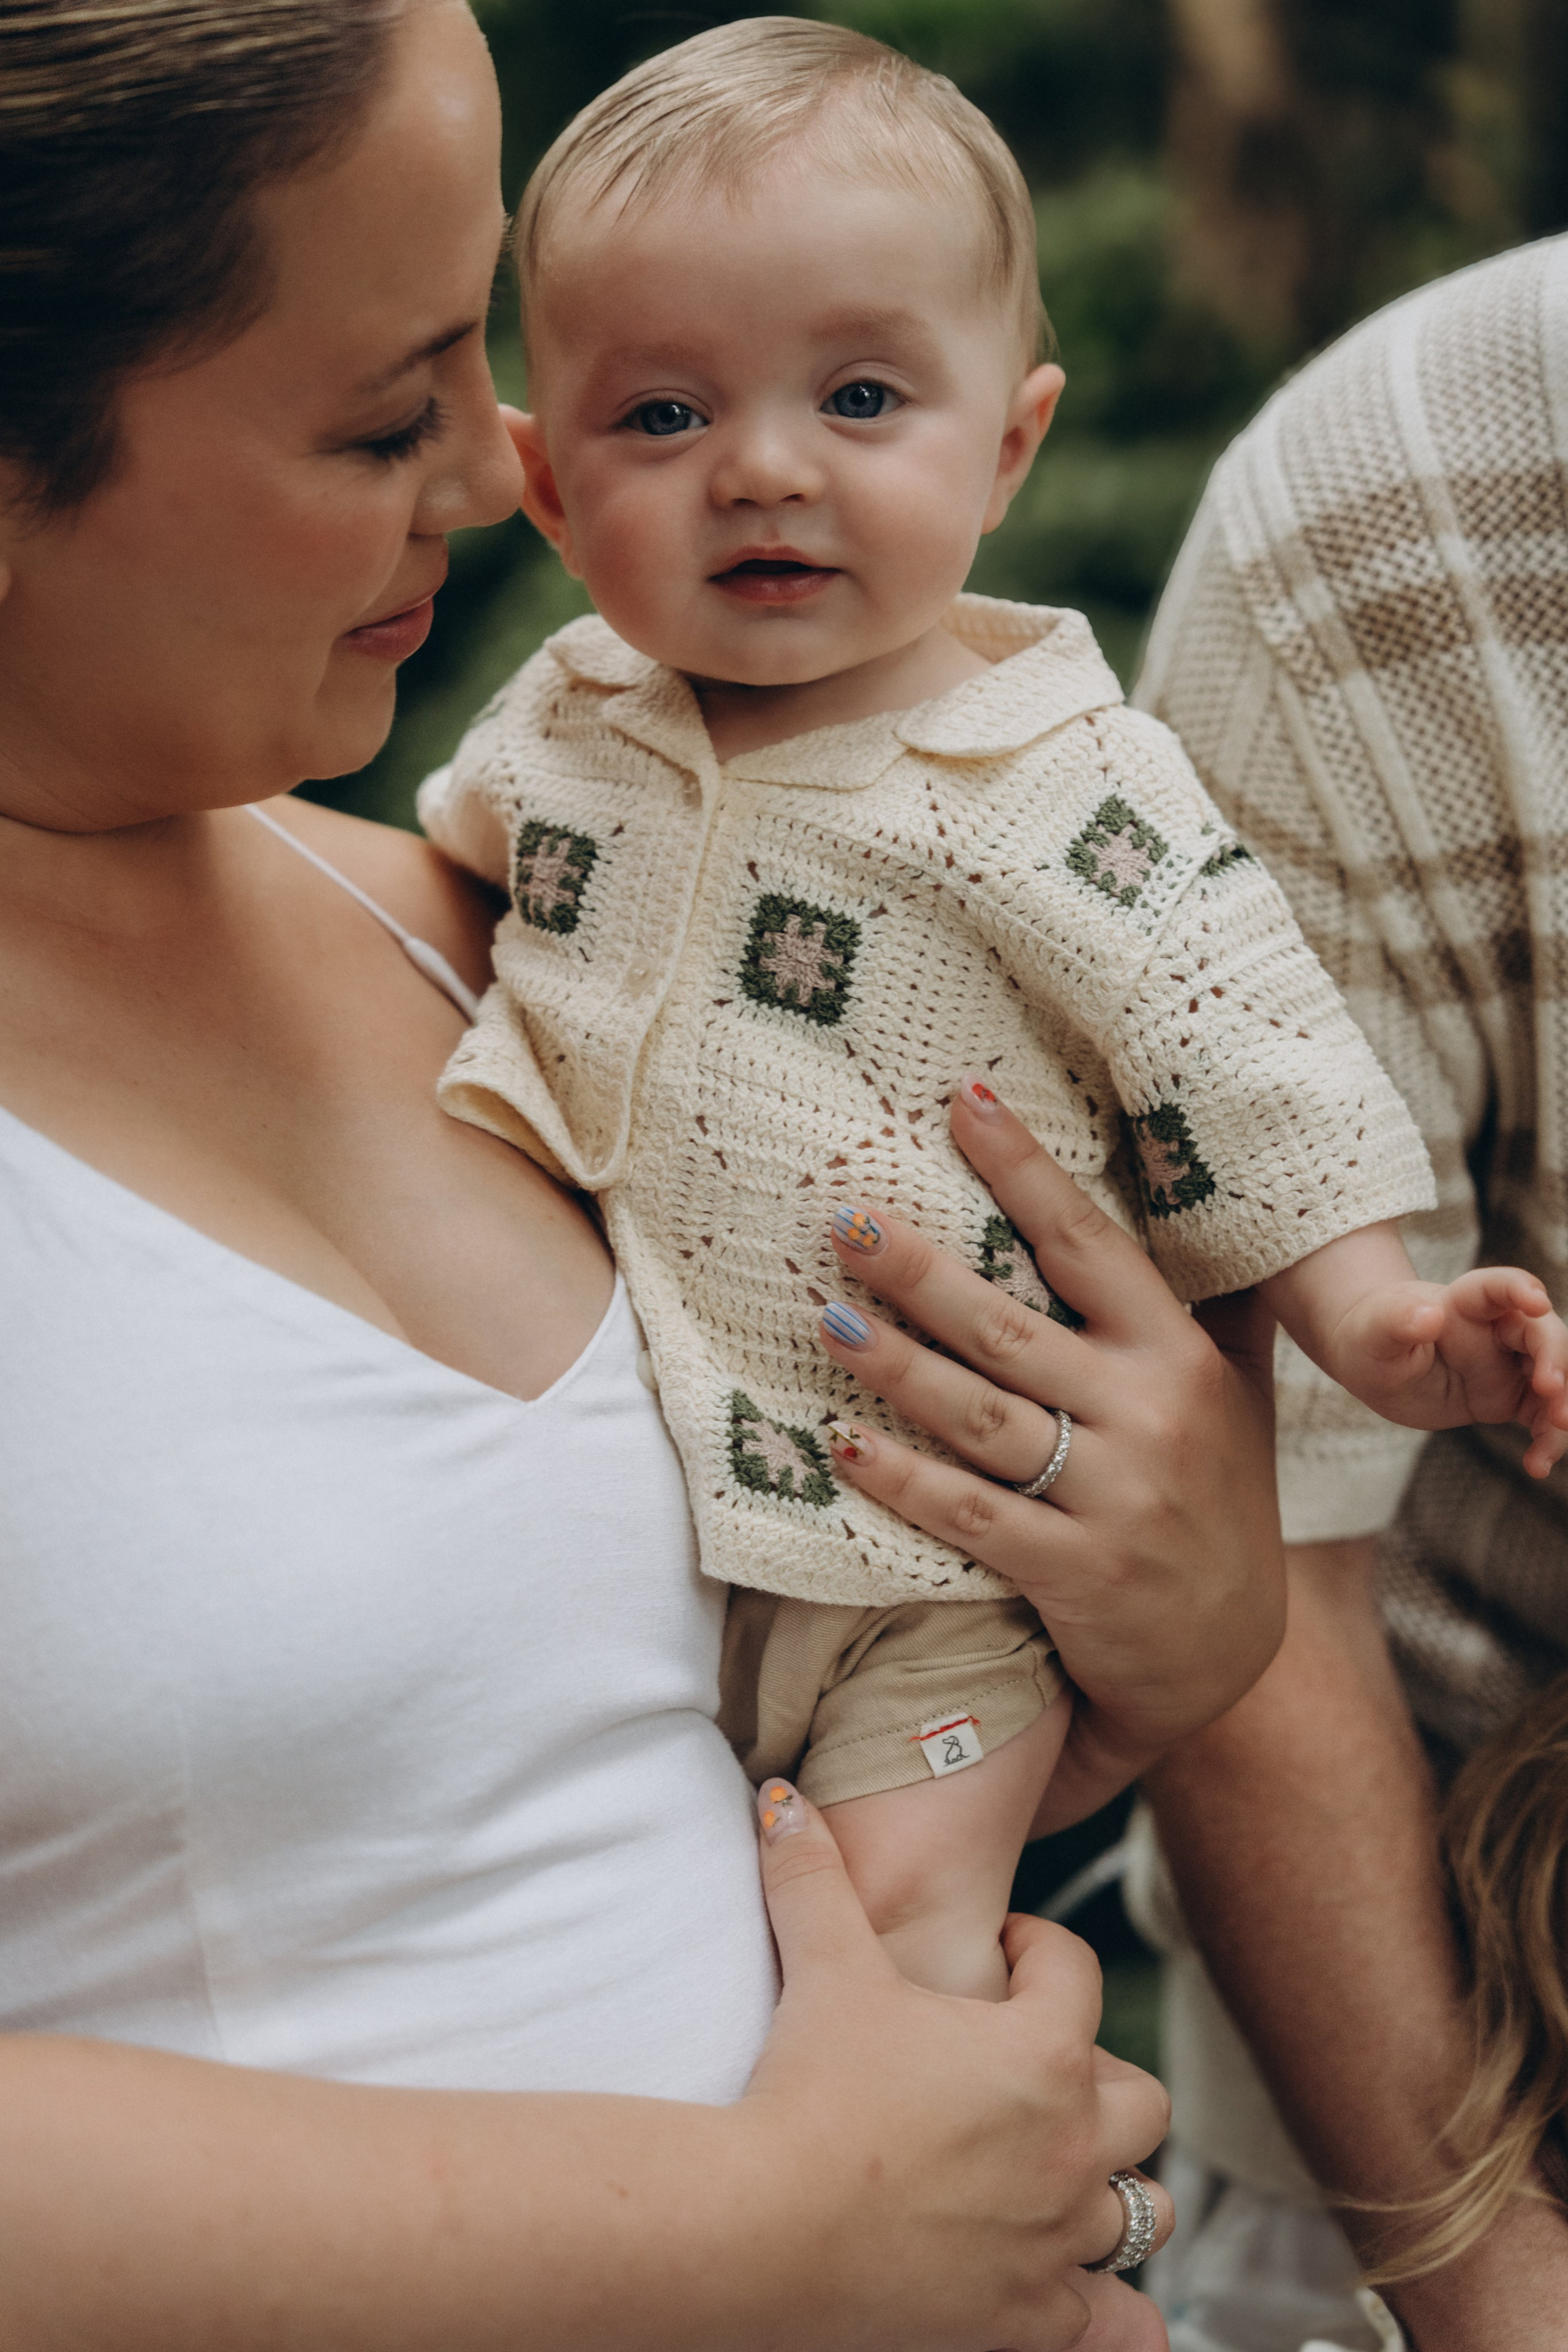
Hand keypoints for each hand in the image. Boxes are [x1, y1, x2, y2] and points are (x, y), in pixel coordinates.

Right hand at [746, 1778, 1171, 2350]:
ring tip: (1053, 2177)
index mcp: (1041, 2052)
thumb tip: (780, 1796)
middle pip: (1140, 2099)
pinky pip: (1126, 2329)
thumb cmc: (801, 2092)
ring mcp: (1060, 2238)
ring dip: (1109, 2189)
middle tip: (1028, 2074)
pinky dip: (1119, 2316)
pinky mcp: (1032, 2321)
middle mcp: (1072, 2144)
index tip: (1004, 1952)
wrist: (762, 2228)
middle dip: (1097, 2078)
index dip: (1039, 1951)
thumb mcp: (819, 1969)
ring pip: (1143, 2211)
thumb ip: (809, 1875)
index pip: (1076, 1972)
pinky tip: (1086, 2299)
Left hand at [816, 1077, 1285, 1829]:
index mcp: (1183, 1358)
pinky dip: (902, 1477)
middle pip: (1012, 1326)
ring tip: (824, 1318)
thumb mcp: (1234, 1399)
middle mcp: (1154, 1417)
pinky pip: (969, 1513)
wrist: (1228, 1666)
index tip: (963, 1101)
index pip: (1092, 1244)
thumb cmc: (1216, 1505)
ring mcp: (1116, 1499)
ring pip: (981, 1414)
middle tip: (843, 1217)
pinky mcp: (1076, 1574)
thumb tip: (1205, 1200)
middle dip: (921, 1269)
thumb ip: (1213, 1307)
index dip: (1026, 1170)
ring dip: (896, 1364)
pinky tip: (842, 1443)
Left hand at [1329, 1269, 1567, 1475]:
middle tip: (1551, 1391)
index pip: (1499, 1287)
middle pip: (1541, 1334)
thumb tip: (1428, 1315)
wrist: (1375, 1366)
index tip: (1537, 1302)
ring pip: (1552, 1378)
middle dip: (1556, 1359)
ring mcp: (1508, 1363)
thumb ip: (1398, 1322)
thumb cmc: (1373, 1337)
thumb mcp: (1374, 1332)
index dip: (1520, 1290)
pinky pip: (1540, 1416)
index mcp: (1464, 1302)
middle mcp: (1496, 1329)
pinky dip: (1547, 1439)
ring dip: (1560, 1408)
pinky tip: (1537, 1465)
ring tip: (1549, 1445)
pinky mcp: (1510, 1397)